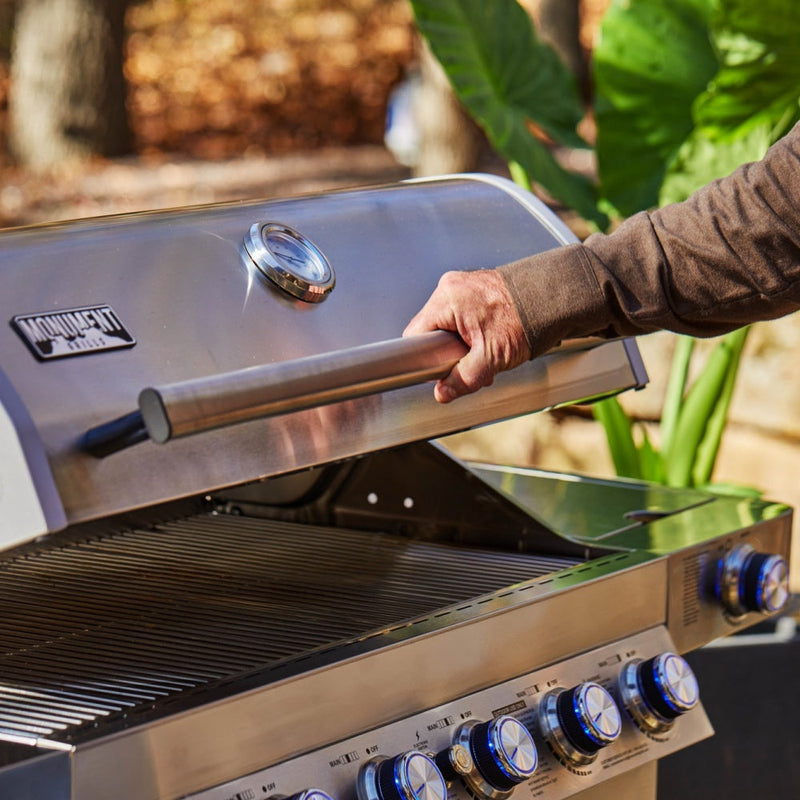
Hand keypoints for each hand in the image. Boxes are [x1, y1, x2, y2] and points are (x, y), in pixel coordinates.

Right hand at [403, 269, 530, 402]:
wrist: (553, 299)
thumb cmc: (526, 319)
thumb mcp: (491, 357)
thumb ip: (463, 378)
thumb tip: (443, 393)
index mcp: (447, 299)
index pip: (415, 334)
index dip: (426, 357)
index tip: (441, 369)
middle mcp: (451, 287)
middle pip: (432, 330)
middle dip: (449, 352)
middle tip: (472, 360)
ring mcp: (463, 285)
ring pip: (448, 325)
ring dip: (462, 343)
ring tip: (485, 349)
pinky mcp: (475, 288)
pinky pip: (461, 315)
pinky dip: (472, 331)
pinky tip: (488, 338)